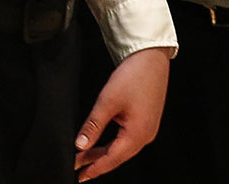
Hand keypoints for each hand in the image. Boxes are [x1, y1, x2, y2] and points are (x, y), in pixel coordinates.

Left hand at [75, 46, 169, 178]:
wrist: (150, 58)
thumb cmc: (134, 77)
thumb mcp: (107, 101)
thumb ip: (93, 126)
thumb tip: (80, 145)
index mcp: (138, 134)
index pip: (111, 160)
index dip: (94, 169)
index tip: (79, 176)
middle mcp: (145, 135)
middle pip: (117, 156)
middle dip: (96, 162)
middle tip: (78, 167)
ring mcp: (147, 129)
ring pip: (121, 148)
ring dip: (103, 152)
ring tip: (84, 156)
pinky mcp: (146, 121)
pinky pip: (126, 139)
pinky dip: (112, 143)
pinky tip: (100, 143)